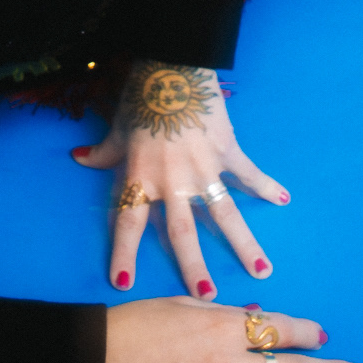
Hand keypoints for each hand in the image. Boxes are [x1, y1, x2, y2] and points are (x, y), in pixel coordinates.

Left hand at [71, 62, 288, 296]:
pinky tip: (283, 199)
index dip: (124, 252)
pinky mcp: (226, 149)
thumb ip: (103, 151)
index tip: (123, 282)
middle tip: (208, 297)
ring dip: (243, 243)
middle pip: (182, 231)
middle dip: (194, 265)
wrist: (171, 65)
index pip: (128, 222)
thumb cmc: (140, 97)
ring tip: (262, 270)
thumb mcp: (117, 127)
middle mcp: (172, 180)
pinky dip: (266, 185)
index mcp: (141, 176)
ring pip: (224, 213)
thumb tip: (79, 157)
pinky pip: (248, 173)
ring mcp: (203, 167)